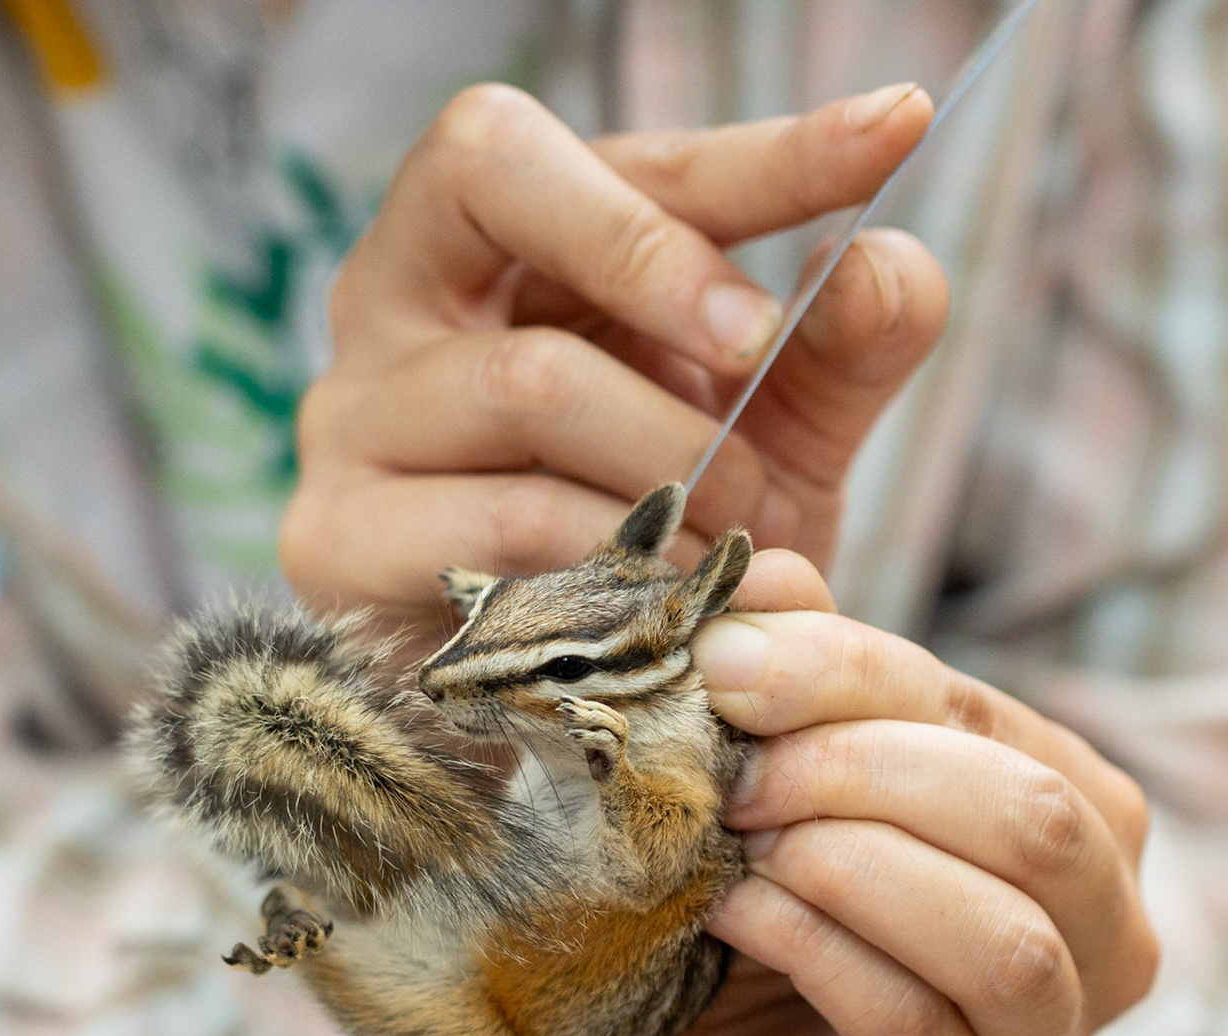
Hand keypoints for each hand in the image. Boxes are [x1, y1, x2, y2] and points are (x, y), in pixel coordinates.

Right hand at [280, 82, 948, 641]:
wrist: (570, 709)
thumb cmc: (665, 539)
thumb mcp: (776, 436)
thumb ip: (840, 350)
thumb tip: (883, 265)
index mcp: (501, 237)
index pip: (617, 148)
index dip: (758, 149)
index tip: (892, 133)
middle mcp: (398, 293)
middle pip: (493, 168)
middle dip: (661, 258)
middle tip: (757, 356)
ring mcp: (352, 413)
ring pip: (525, 376)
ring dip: (672, 457)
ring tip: (740, 529)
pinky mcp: (334, 536)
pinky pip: (502, 523)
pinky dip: (619, 562)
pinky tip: (670, 600)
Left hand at [561, 552, 1157, 1035]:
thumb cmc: (761, 904)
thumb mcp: (782, 769)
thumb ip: (793, 673)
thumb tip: (769, 573)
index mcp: (1082, 815)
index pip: (990, 718)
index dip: (851, 674)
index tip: (721, 664)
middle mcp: (1105, 933)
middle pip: (1032, 817)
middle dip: (863, 772)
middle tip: (735, 773)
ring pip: (1007, 936)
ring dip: (851, 867)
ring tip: (741, 846)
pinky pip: (918, 1026)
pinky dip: (816, 949)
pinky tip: (736, 916)